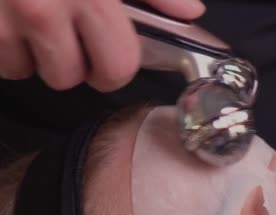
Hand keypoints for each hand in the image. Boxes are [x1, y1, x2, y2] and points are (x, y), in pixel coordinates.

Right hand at [0, 0, 204, 91]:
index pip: (117, 66)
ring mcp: (0, 16)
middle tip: (68, 36)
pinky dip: (0, 43)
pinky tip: (8, 17)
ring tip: (32, 21)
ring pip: (21, 70)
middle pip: (66, 77)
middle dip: (70, 63)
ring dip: (29, 54)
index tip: (107, 60)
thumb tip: (188, 11)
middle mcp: (42, 9)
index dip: (115, 70)